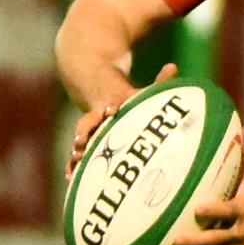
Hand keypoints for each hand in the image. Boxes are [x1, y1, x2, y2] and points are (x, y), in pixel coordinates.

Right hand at [65, 62, 176, 177]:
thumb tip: (173, 66)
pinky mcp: (87, 139)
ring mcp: (90, 127)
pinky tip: (70, 178)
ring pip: (82, 139)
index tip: (111, 109)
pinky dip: (75, 164)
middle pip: (90, 122)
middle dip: (86, 131)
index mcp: (113, 101)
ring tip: (74, 163)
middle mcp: (98, 114)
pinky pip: (80, 152)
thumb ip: (159, 81)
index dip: (112, 104)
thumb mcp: (142, 87)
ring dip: (78, 151)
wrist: (92, 81)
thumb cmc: (125, 93)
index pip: (112, 101)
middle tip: (80, 142)